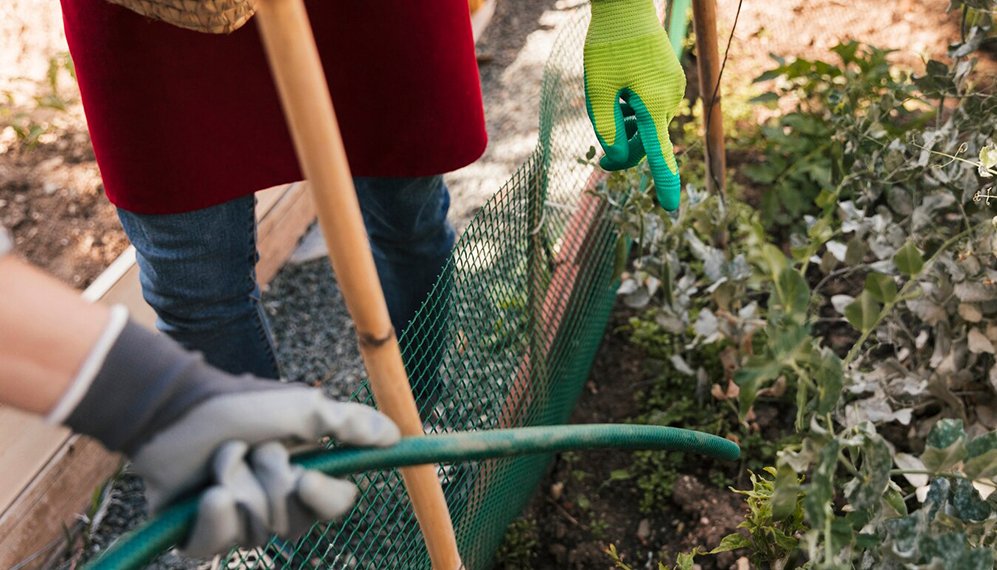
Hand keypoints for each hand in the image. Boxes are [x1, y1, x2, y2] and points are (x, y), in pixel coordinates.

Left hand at [64, 320, 399, 557]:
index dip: (323, 497)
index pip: (335, 505)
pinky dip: (210, 516)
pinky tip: (204, 494)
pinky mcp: (198, 534)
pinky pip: (214, 546)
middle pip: (293, 523)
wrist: (179, 407)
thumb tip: (395, 435)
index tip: (306, 477)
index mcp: (304, 473)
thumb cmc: (243, 404)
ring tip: (222, 457)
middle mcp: (274, 502)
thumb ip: (350, 423)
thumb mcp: (305, 407)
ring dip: (237, 484)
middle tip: (254, 448)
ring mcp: (237, 520)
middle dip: (271, 480)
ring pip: (254, 531)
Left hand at [584, 0, 685, 210]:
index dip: (664, 183)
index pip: (658, 153)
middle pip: (647, 142)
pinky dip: (636, 113)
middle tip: (601, 161)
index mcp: (652, 104)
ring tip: (610, 102)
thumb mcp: (597, 90)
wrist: (626, 7)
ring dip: (628, 129)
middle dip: (625, 151)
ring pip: (649, 127)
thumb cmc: (608, 46)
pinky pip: (653, 109)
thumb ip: (605, 127)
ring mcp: (674, 90)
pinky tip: (623, 92)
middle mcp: (670, 99)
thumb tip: (615, 156)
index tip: (670, 208)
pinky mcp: (673, 81)